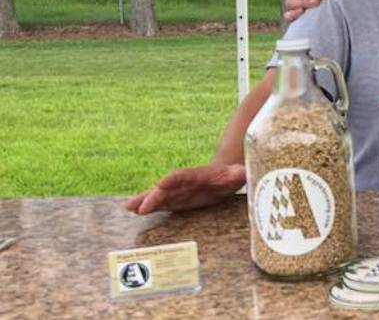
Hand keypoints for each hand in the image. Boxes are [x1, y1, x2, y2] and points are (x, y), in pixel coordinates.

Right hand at [125, 163, 245, 214]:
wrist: (224, 175)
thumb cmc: (232, 175)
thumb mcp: (239, 174)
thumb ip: (240, 173)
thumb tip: (244, 173)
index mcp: (200, 175)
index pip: (185, 176)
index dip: (174, 179)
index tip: (162, 184)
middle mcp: (185, 182)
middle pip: (167, 189)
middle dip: (154, 196)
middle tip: (139, 205)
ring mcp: (178, 191)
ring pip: (159, 196)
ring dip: (145, 202)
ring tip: (129, 207)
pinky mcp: (176, 199)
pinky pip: (161, 203)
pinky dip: (148, 207)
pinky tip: (133, 210)